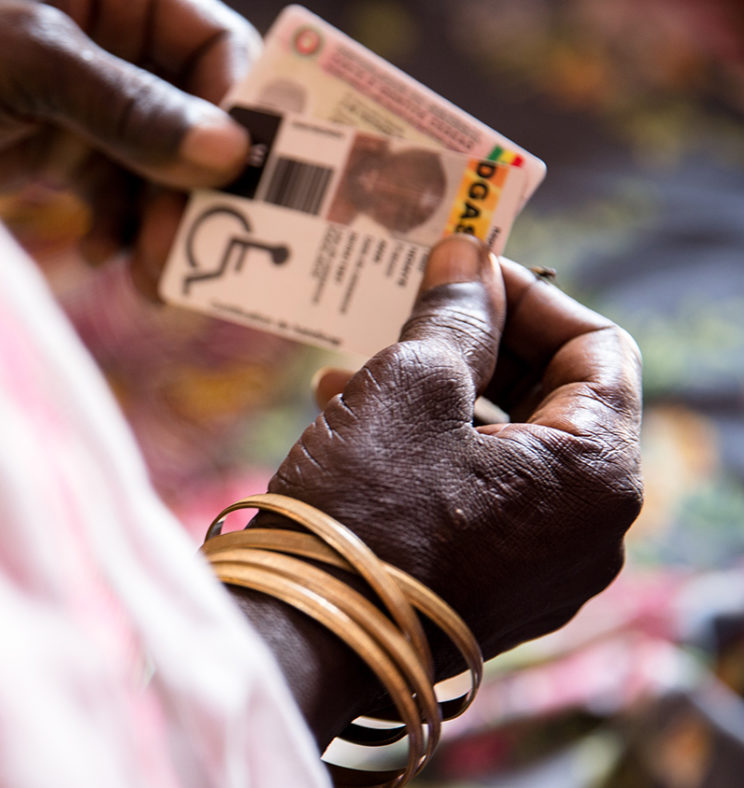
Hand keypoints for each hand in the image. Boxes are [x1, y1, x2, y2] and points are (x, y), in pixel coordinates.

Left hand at [0, 0, 258, 293]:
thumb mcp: (27, 63)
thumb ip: (124, 104)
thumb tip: (227, 153)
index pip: (212, 43)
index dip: (245, 110)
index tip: (252, 182)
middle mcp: (112, 41)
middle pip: (195, 115)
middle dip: (200, 186)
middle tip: (200, 253)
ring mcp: (85, 99)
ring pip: (160, 166)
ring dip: (164, 223)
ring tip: (154, 278)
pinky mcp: (57, 148)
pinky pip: (116, 195)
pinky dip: (119, 230)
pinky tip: (104, 256)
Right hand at [239, 235, 643, 742]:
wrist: (304, 641)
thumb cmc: (365, 508)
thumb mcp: (410, 385)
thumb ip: (454, 314)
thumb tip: (467, 257)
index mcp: (598, 475)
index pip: (599, 349)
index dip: (529, 295)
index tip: (464, 266)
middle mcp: (590, 533)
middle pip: (555, 402)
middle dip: (480, 345)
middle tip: (411, 309)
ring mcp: (542, 573)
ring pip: (507, 452)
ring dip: (442, 397)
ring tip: (359, 366)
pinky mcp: (490, 597)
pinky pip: (479, 502)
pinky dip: (430, 454)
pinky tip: (353, 424)